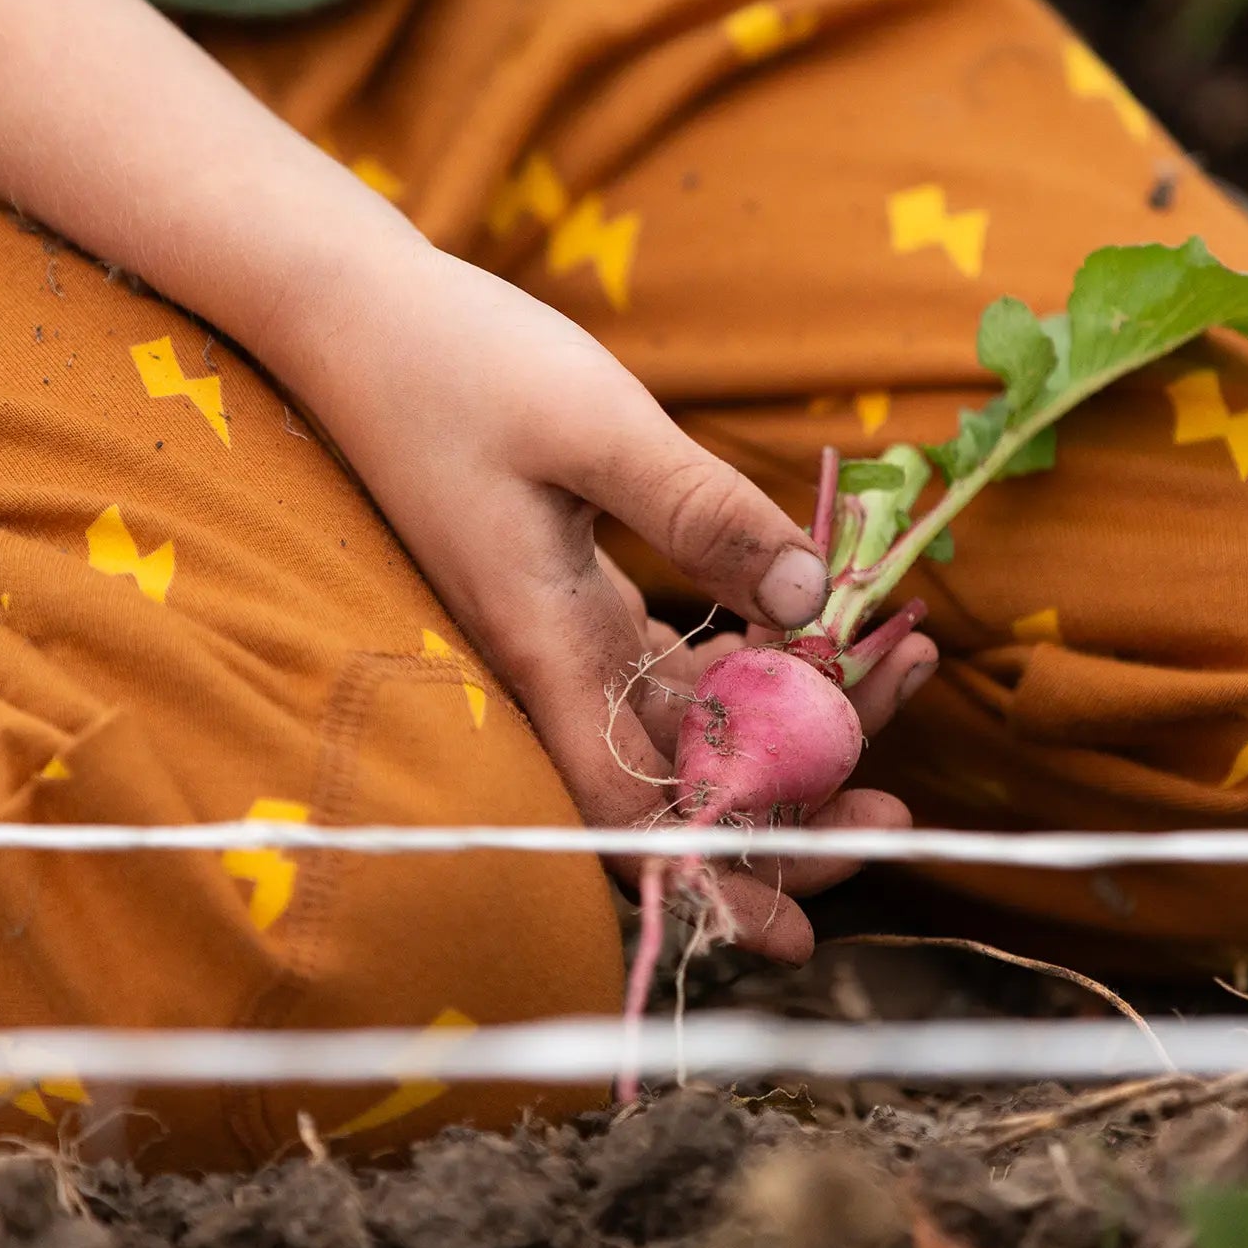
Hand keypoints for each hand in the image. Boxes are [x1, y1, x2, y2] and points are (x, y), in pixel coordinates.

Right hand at [275, 226, 933, 961]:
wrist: (352, 318)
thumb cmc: (457, 364)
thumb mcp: (596, 428)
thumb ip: (705, 514)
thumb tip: (812, 602)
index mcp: (546, 647)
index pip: (630, 812)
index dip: (712, 880)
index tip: (802, 929)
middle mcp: (550, 659)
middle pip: (675, 783)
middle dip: (788, 807)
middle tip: (894, 804)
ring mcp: (558, 627)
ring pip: (685, 717)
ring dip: (787, 715)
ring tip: (895, 670)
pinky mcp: (567, 588)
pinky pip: (665, 658)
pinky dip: (743, 655)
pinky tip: (810, 622)